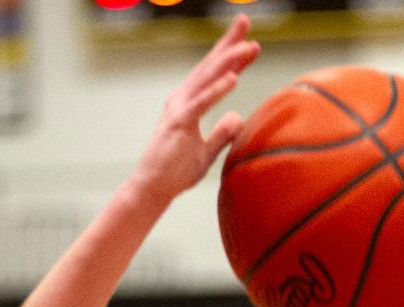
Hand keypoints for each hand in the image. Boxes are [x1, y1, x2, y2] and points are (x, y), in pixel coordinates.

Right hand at [134, 15, 259, 201]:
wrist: (152, 188)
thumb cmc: (175, 172)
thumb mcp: (206, 152)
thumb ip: (222, 133)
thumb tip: (238, 117)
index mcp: (189, 103)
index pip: (214, 74)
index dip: (231, 56)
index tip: (250, 41)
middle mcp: (183, 99)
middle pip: (210, 66)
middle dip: (229, 42)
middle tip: (246, 20)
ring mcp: (180, 109)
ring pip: (208, 78)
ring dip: (230, 61)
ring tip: (250, 47)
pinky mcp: (179, 124)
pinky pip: (202, 103)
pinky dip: (218, 90)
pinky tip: (233, 77)